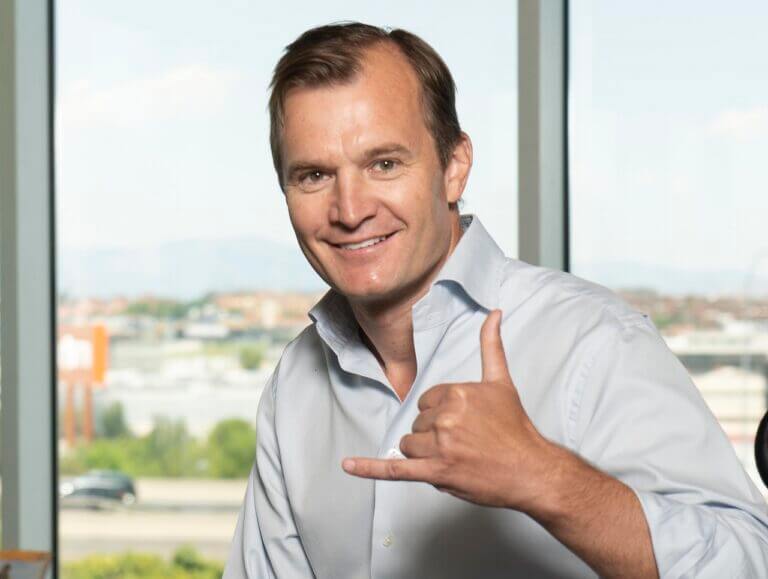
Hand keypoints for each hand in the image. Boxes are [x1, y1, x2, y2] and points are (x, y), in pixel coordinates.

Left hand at [342, 309, 557, 510]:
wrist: (531, 470)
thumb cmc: (515, 427)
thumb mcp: (501, 381)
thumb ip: (491, 345)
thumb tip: (494, 312)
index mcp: (456, 393)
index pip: (426, 401)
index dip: (441, 414)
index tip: (464, 423)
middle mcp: (446, 418)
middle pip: (417, 424)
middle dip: (434, 435)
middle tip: (465, 443)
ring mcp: (440, 447)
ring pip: (409, 445)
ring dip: (425, 454)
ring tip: (456, 458)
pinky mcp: (436, 473)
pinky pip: (396, 469)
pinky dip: (370, 468)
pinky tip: (348, 465)